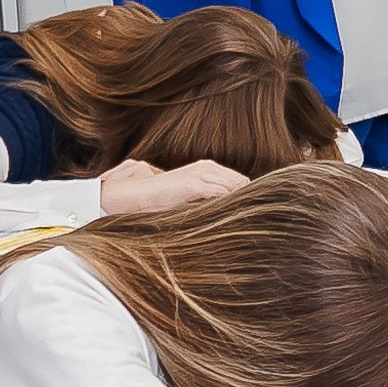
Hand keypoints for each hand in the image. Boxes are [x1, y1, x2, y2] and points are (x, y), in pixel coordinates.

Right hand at [98, 158, 246, 216]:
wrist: (137, 194)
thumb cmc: (163, 198)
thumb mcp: (189, 193)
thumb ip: (208, 196)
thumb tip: (231, 210)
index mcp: (208, 168)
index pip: (239, 181)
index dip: (246, 196)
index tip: (250, 212)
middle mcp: (206, 167)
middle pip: (241, 183)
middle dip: (247, 199)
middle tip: (250, 217)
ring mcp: (200, 174)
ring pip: (235, 187)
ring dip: (239, 202)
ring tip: (241, 218)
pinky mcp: (193, 185)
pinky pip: (221, 193)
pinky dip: (228, 204)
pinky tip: (228, 216)